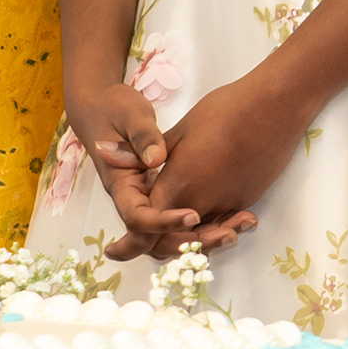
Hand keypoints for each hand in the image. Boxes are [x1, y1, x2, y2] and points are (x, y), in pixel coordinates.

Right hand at [58, 72, 254, 258]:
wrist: (104, 108)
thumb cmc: (115, 110)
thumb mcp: (129, 117)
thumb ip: (143, 138)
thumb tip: (155, 159)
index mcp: (122, 186)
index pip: (138, 219)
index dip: (165, 222)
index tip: (194, 215)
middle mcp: (137, 200)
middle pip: (159, 238)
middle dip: (192, 240)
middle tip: (229, 233)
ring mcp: (153, 199)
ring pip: (176, 234)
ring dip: (207, 236)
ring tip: (244, 224)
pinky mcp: (169, 193)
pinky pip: (186, 219)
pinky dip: (212, 222)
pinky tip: (242, 215)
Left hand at [130, 71, 307, 256]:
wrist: (273, 107)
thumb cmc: (223, 111)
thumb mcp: (178, 130)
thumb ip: (140, 152)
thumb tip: (102, 150)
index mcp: (178, 184)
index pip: (145, 228)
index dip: (128, 244)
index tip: (114, 250)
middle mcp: (201, 202)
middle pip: (170, 243)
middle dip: (154, 247)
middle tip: (140, 242)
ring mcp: (227, 204)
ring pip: (199, 237)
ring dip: (186, 239)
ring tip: (175, 232)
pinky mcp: (246, 200)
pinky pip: (221, 223)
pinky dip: (210, 226)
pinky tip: (206, 214)